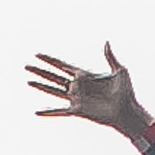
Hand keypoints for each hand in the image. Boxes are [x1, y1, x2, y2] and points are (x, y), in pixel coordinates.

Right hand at [26, 43, 145, 132]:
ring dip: (40, 86)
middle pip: (54, 76)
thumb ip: (110, 57)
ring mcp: (77, 98)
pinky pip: (59, 111)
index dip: (50, 60)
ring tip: (28, 81)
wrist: (127, 111)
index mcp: (85, 74)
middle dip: (40, 71)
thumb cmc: (126, 92)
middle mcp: (78, 86)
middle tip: (27, 65)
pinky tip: (36, 112)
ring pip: (53, 91)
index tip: (37, 54)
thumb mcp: (120, 71)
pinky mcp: (78, 110)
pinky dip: (48, 112)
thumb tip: (106, 42)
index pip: (62, 65)